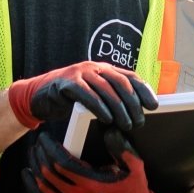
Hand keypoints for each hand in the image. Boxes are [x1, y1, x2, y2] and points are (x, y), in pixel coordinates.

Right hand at [5, 61, 156, 130]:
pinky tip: (106, 119)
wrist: (38, 97)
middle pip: (121, 83)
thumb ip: (110, 98)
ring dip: (119, 109)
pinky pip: (87, 95)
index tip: (154, 106)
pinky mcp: (67, 83)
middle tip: (139, 122)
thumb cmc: (71, 100)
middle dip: (133, 104)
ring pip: (106, 89)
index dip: (144, 91)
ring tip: (126, 124)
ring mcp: (80, 73)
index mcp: (104, 69)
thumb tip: (135, 113)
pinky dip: (99, 107)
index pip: (130, 77)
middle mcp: (94, 68)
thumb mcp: (94, 96)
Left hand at [25, 129, 167, 192]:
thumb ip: (122, 149)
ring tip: (33, 156)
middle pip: (46, 172)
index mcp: (89, 184)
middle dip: (39, 154)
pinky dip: (33, 190)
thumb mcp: (134, 168)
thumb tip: (111, 132)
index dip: (49, 148)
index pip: (60, 162)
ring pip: (41, 187)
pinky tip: (31, 178)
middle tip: (38, 143)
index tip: (45, 138)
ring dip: (34, 169)